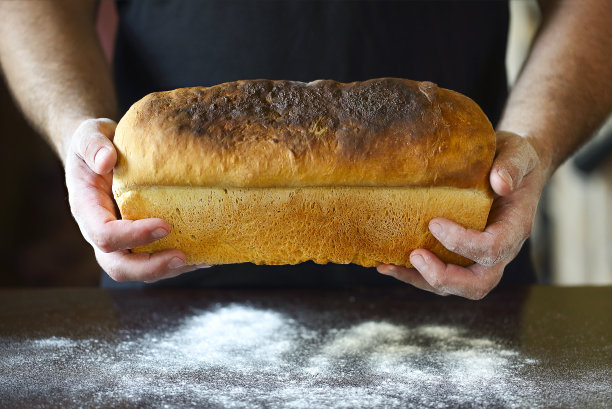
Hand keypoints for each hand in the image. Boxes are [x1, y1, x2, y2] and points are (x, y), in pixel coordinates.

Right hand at [64, 118, 208, 282]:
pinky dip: (179, 263)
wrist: (101, 153)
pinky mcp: (138, 240)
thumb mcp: (89, 134)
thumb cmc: (96, 143)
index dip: (132, 236)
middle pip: (119, 266)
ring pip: (139, 270)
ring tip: (201, 260)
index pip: (104, 235)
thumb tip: (106, 160)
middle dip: (150, 267)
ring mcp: (121, 240)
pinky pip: (155, 260)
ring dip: (169, 270)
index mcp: (87, 209)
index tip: (164, 225)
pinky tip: (205, 256)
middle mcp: (101, 232)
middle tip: (182, 257)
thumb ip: (93, 144)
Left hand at [377, 131, 546, 298]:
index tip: (434, 223)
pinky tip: (385, 265)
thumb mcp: (518, 153)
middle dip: (443, 276)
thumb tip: (499, 182)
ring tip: (389, 265)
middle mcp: (500, 251)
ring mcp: (480, 258)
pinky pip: (440, 275)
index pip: (492, 248)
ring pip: (455, 286)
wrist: (511, 169)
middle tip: (415, 255)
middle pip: (477, 284)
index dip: (463, 242)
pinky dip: (413, 275)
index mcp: (514, 228)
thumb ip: (512, 166)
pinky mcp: (462, 256)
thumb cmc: (514, 160)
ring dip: (422, 280)